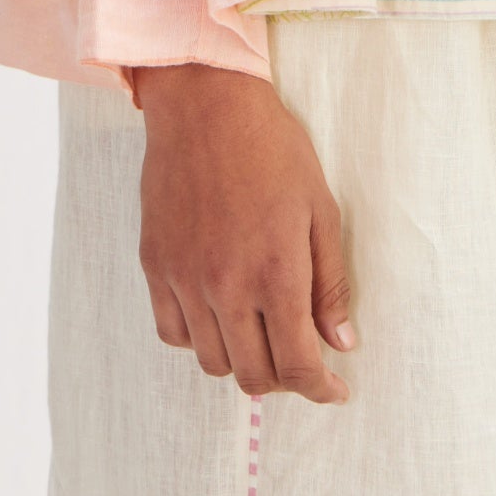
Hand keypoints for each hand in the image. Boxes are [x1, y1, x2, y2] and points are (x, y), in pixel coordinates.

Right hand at [127, 61, 356, 401]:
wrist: (206, 105)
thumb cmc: (273, 149)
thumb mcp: (320, 208)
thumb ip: (330, 283)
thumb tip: (340, 342)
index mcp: (277, 273)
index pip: (297, 365)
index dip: (320, 389)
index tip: (333, 389)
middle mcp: (227, 286)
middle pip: (254, 375)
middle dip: (285, 379)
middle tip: (300, 359)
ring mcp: (185, 279)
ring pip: (211, 361)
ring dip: (242, 360)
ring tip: (260, 333)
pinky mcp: (155, 266)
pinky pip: (172, 332)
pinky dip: (199, 338)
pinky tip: (219, 315)